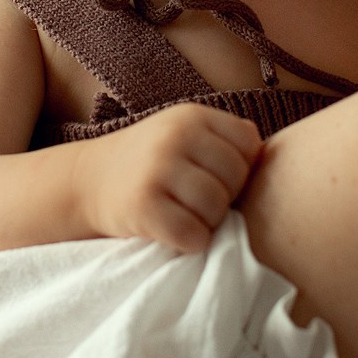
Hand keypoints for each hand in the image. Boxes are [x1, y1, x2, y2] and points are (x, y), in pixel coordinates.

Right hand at [74, 102, 261, 251]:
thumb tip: (270, 156)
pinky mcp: (142, 207)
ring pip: (217, 209)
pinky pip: (193, 235)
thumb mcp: (184, 133)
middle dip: (224, 198)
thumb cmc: (150, 162)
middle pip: (236, 180)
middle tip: (197, 202)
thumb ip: (226, 139)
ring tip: (185, 216)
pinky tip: (173, 232)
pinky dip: (190, 242)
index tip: (216, 178)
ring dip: (207, 223)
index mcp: (191, 116)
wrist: (87, 181)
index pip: (249, 145)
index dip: (240, 169)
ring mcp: (156, 170)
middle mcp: (174, 137)